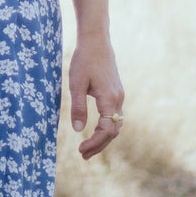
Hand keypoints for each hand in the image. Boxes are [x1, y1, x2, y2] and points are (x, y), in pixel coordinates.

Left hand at [67, 35, 122, 158]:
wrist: (97, 41)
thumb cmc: (84, 60)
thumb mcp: (76, 84)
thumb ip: (78, 107)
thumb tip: (78, 130)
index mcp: (109, 98)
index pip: (106, 130)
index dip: (95, 143)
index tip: (81, 150)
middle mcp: (118, 99)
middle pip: (113, 131)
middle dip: (99, 145)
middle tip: (83, 155)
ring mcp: (119, 96)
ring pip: (116, 124)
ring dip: (103, 138)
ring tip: (88, 147)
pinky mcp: (116, 92)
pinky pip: (115, 116)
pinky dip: (107, 128)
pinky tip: (95, 131)